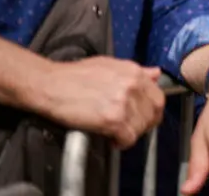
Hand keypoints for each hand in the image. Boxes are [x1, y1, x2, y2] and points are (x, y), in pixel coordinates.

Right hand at [37, 56, 163, 148]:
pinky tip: (112, 140)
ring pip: (141, 127)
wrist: (50, 84)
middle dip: (145, 124)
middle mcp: (132, 86)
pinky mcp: (112, 119)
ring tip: (119, 134)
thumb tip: (155, 74)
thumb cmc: (73, 75)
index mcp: (134, 72)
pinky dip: (122, 142)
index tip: (145, 117)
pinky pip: (127, 137)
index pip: (158, 96)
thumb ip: (135, 72)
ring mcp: (123, 102)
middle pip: (153, 113)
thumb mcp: (109, 65)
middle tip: (132, 129)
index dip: (152, 110)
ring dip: (132, 134)